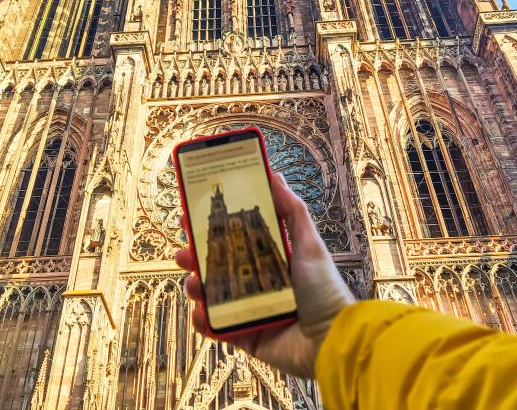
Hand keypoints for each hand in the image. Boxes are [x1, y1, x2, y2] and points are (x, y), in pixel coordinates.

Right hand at [175, 172, 354, 378]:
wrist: (331, 341)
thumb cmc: (324, 289)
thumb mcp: (309, 243)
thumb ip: (292, 210)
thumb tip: (275, 176)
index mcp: (271, 258)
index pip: (235, 237)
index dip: (214, 227)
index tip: (193, 214)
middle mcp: (257, 281)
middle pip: (219, 264)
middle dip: (197, 256)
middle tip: (184, 251)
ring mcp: (249, 309)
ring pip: (213, 294)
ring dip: (196, 286)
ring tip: (193, 282)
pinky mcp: (245, 336)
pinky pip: (217, 327)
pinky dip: (203, 321)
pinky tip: (200, 312)